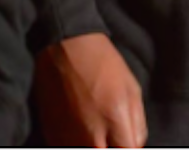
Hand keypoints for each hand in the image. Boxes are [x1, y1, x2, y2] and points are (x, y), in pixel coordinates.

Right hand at [35, 32, 146, 147]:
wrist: (64, 47)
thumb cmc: (101, 64)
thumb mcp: (132, 90)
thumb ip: (137, 126)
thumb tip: (133, 147)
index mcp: (115, 122)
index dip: (128, 146)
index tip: (124, 140)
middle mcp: (89, 136)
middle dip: (110, 145)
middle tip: (111, 133)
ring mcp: (67, 138)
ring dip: (93, 144)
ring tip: (92, 124)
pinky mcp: (50, 136)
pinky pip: (68, 148)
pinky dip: (76, 142)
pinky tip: (79, 125)